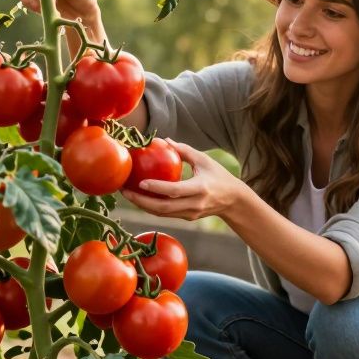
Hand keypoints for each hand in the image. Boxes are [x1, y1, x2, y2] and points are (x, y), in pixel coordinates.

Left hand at [120, 139, 250, 221]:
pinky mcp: (187, 218)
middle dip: (141, 201)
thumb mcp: (204, 160)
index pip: (174, 191)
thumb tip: (164, 140)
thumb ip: (184, 151)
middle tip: (125, 191)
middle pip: (163, 208)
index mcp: (200, 189)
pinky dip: (151, 207)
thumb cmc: (218, 176)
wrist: (233, 201)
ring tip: (128, 194)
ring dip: (143, 205)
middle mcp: (194, 204)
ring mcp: (190, 213)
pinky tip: (140, 198)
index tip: (141, 182)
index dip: (157, 188)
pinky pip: (166, 213)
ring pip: (162, 214)